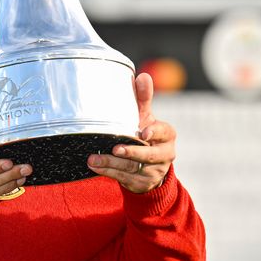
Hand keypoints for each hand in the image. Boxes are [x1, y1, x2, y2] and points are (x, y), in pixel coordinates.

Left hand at [87, 73, 175, 192]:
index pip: (164, 132)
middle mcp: (165, 155)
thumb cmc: (145, 134)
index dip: (154, 133)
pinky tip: (95, 166)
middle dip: (132, 152)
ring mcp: (154, 171)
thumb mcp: (145, 117)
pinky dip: (108, 172)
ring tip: (93, 159)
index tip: (143, 134)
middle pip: (149, 155)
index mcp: (167, 136)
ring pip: (133, 168)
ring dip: (112, 163)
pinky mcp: (142, 183)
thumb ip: (143, 99)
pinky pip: (124, 178)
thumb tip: (142, 76)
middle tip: (115, 148)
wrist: (149, 166)